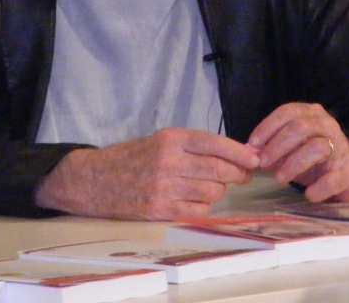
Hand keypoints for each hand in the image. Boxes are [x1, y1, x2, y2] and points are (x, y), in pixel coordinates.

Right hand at [34, 128, 259, 219]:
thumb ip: (193, 146)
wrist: (94, 180)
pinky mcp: (159, 210)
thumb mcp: (161, 141)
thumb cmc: (132, 158)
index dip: (239, 152)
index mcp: (171, 138)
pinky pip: (198, 211)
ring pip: (212, 192)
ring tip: (209, 187)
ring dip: (218, 191)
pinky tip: (195, 201)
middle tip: (244, 175)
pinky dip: (204, 207)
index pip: (215, 143)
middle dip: (238, 173)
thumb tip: (235, 155)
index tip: (255, 158)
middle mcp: (169, 161)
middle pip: (219, 170)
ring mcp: (164, 187)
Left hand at [247, 103, 348, 202]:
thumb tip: (247, 153)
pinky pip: (333, 178)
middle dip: (278, 145)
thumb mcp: (290, 149)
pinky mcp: (348, 172)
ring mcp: (341, 148)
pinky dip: (318, 187)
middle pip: (301, 127)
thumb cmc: (314, 158)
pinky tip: (308, 195)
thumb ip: (270, 149)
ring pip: (317, 147)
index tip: (253, 144)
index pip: (289, 112)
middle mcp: (328, 126)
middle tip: (262, 163)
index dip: (269, 126)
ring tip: (280, 179)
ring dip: (294, 163)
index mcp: (312, 115)